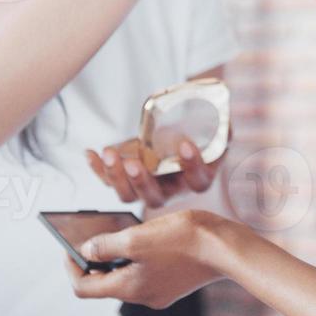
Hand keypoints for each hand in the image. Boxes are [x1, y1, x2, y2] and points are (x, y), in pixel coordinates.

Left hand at [64, 208, 229, 308]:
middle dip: (94, 260)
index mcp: (128, 288)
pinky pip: (145, 273)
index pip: (84, 287)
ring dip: (117, 257)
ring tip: (119, 232)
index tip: (69, 246)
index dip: (71, 267)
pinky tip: (146, 238)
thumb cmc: (184, 240)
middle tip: (93, 235)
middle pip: (104, 283)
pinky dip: (137, 258)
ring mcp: (159, 292)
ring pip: (126, 276)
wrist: (228, 249)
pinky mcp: (173, 284)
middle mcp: (141, 296)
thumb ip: (106, 246)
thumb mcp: (137, 237)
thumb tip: (85, 251)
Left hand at [85, 136, 220, 209]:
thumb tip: (226, 118)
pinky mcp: (125, 181)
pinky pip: (109, 180)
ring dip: (115, 177)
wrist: (176, 134)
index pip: (197, 181)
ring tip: (109, 154)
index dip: (192, 165)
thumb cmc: (196, 133)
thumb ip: (221, 127)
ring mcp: (145, 188)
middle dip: (141, 181)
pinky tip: (89, 153)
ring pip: (128, 195)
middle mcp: (170, 190)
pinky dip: (97, 168)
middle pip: (154, 198)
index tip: (185, 144)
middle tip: (132, 163)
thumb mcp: (214, 130)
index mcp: (195, 179)